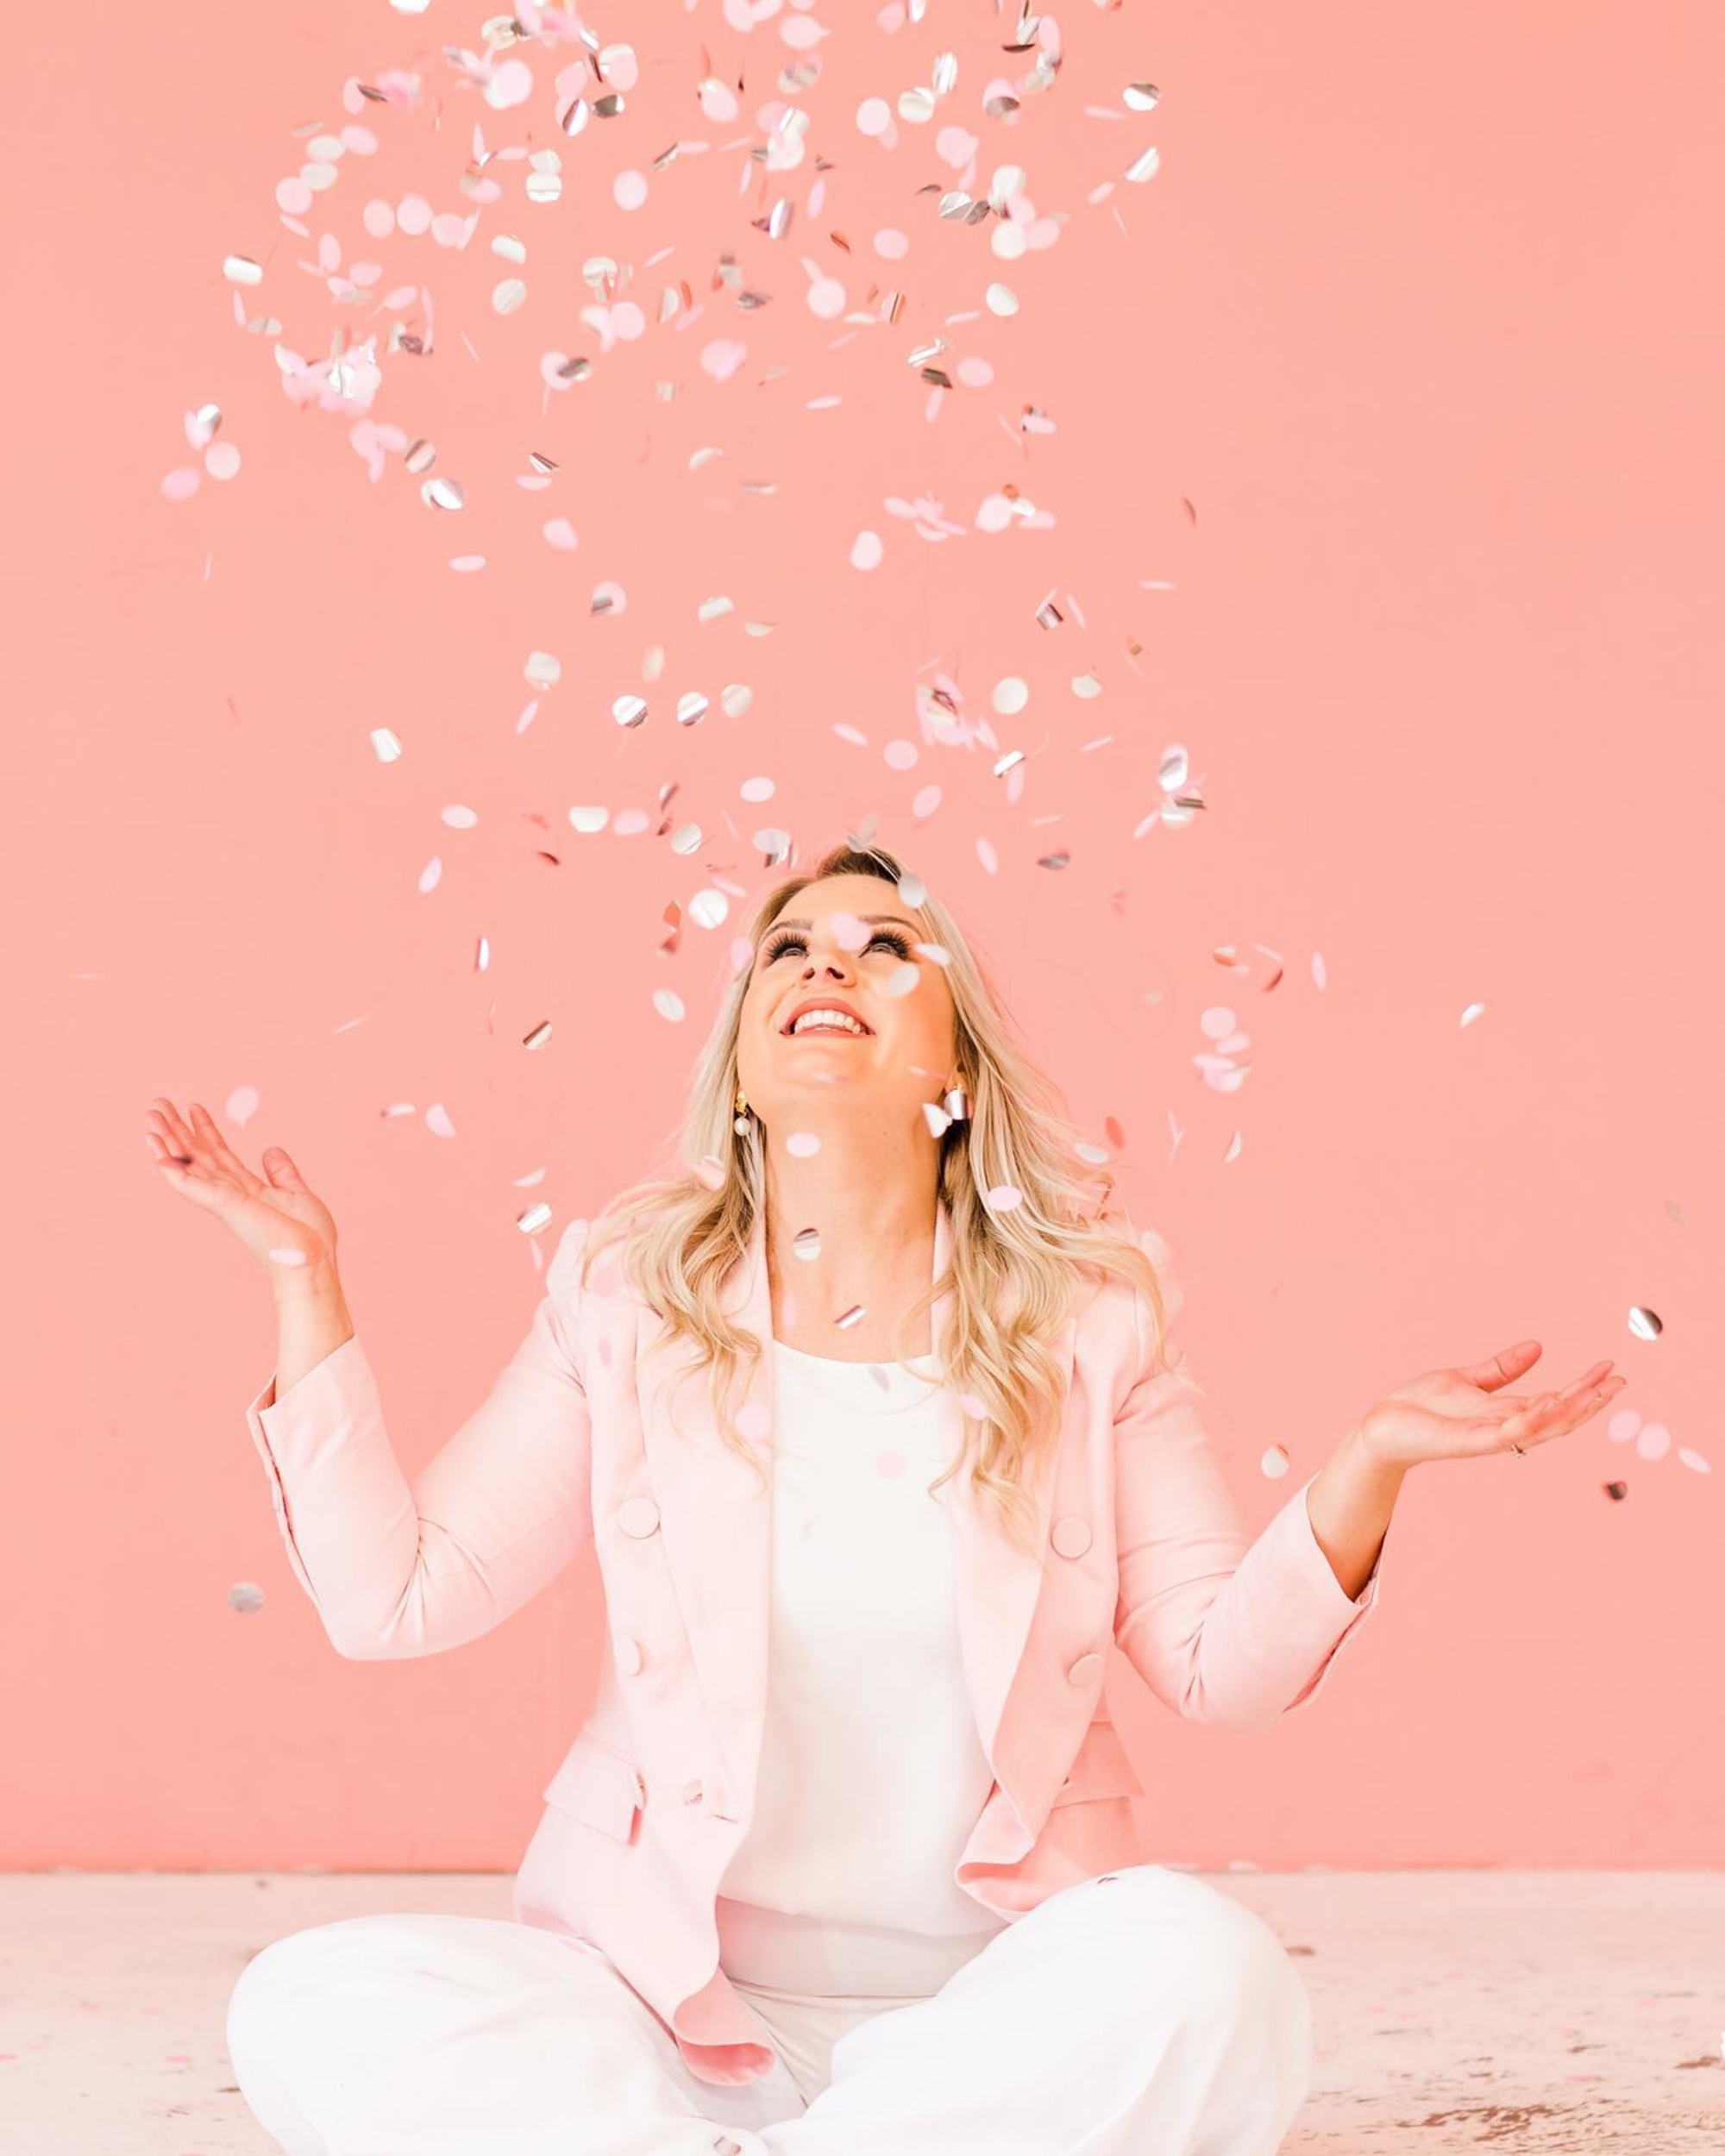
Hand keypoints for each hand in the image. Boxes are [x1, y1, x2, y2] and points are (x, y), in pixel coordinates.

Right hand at [144, 1097, 339, 1284]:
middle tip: (159, 1105)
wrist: (311, 1260)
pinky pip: (192, 1185)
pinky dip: (172, 1170)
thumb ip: (282, 1172)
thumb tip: (271, 1150)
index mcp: (246, 1189)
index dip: (205, 1130)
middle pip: (197, 1155)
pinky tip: (156, 1154)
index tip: (193, 1107)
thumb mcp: (297, 1193)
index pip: (219, 1154)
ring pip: (188, 1164)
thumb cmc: (307, 1237)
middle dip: (177, 1130)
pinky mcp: (224, 1205)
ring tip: (150, 1116)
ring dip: (167, 1141)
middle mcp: (229, 1193)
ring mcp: (224, 1199)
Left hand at [1355, 1341, 1626, 1470]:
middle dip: (1590, 1400)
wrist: (1383, 1424)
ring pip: (1539, 1428)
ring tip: (1596, 1392)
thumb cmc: (1421, 1406)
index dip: (1585, 1387)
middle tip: (1618, 1380)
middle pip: (1558, 1417)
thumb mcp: (1467, 1379)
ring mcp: (1487, 1437)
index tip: (1611, 1369)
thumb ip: (1501, 1368)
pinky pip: (1505, 1435)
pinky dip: (1528, 1422)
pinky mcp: (1466, 1442)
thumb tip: (1538, 1346)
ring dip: (1569, 1411)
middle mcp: (1504, 1427)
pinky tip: (1547, 1404)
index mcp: (1506, 1411)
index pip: (1556, 1400)